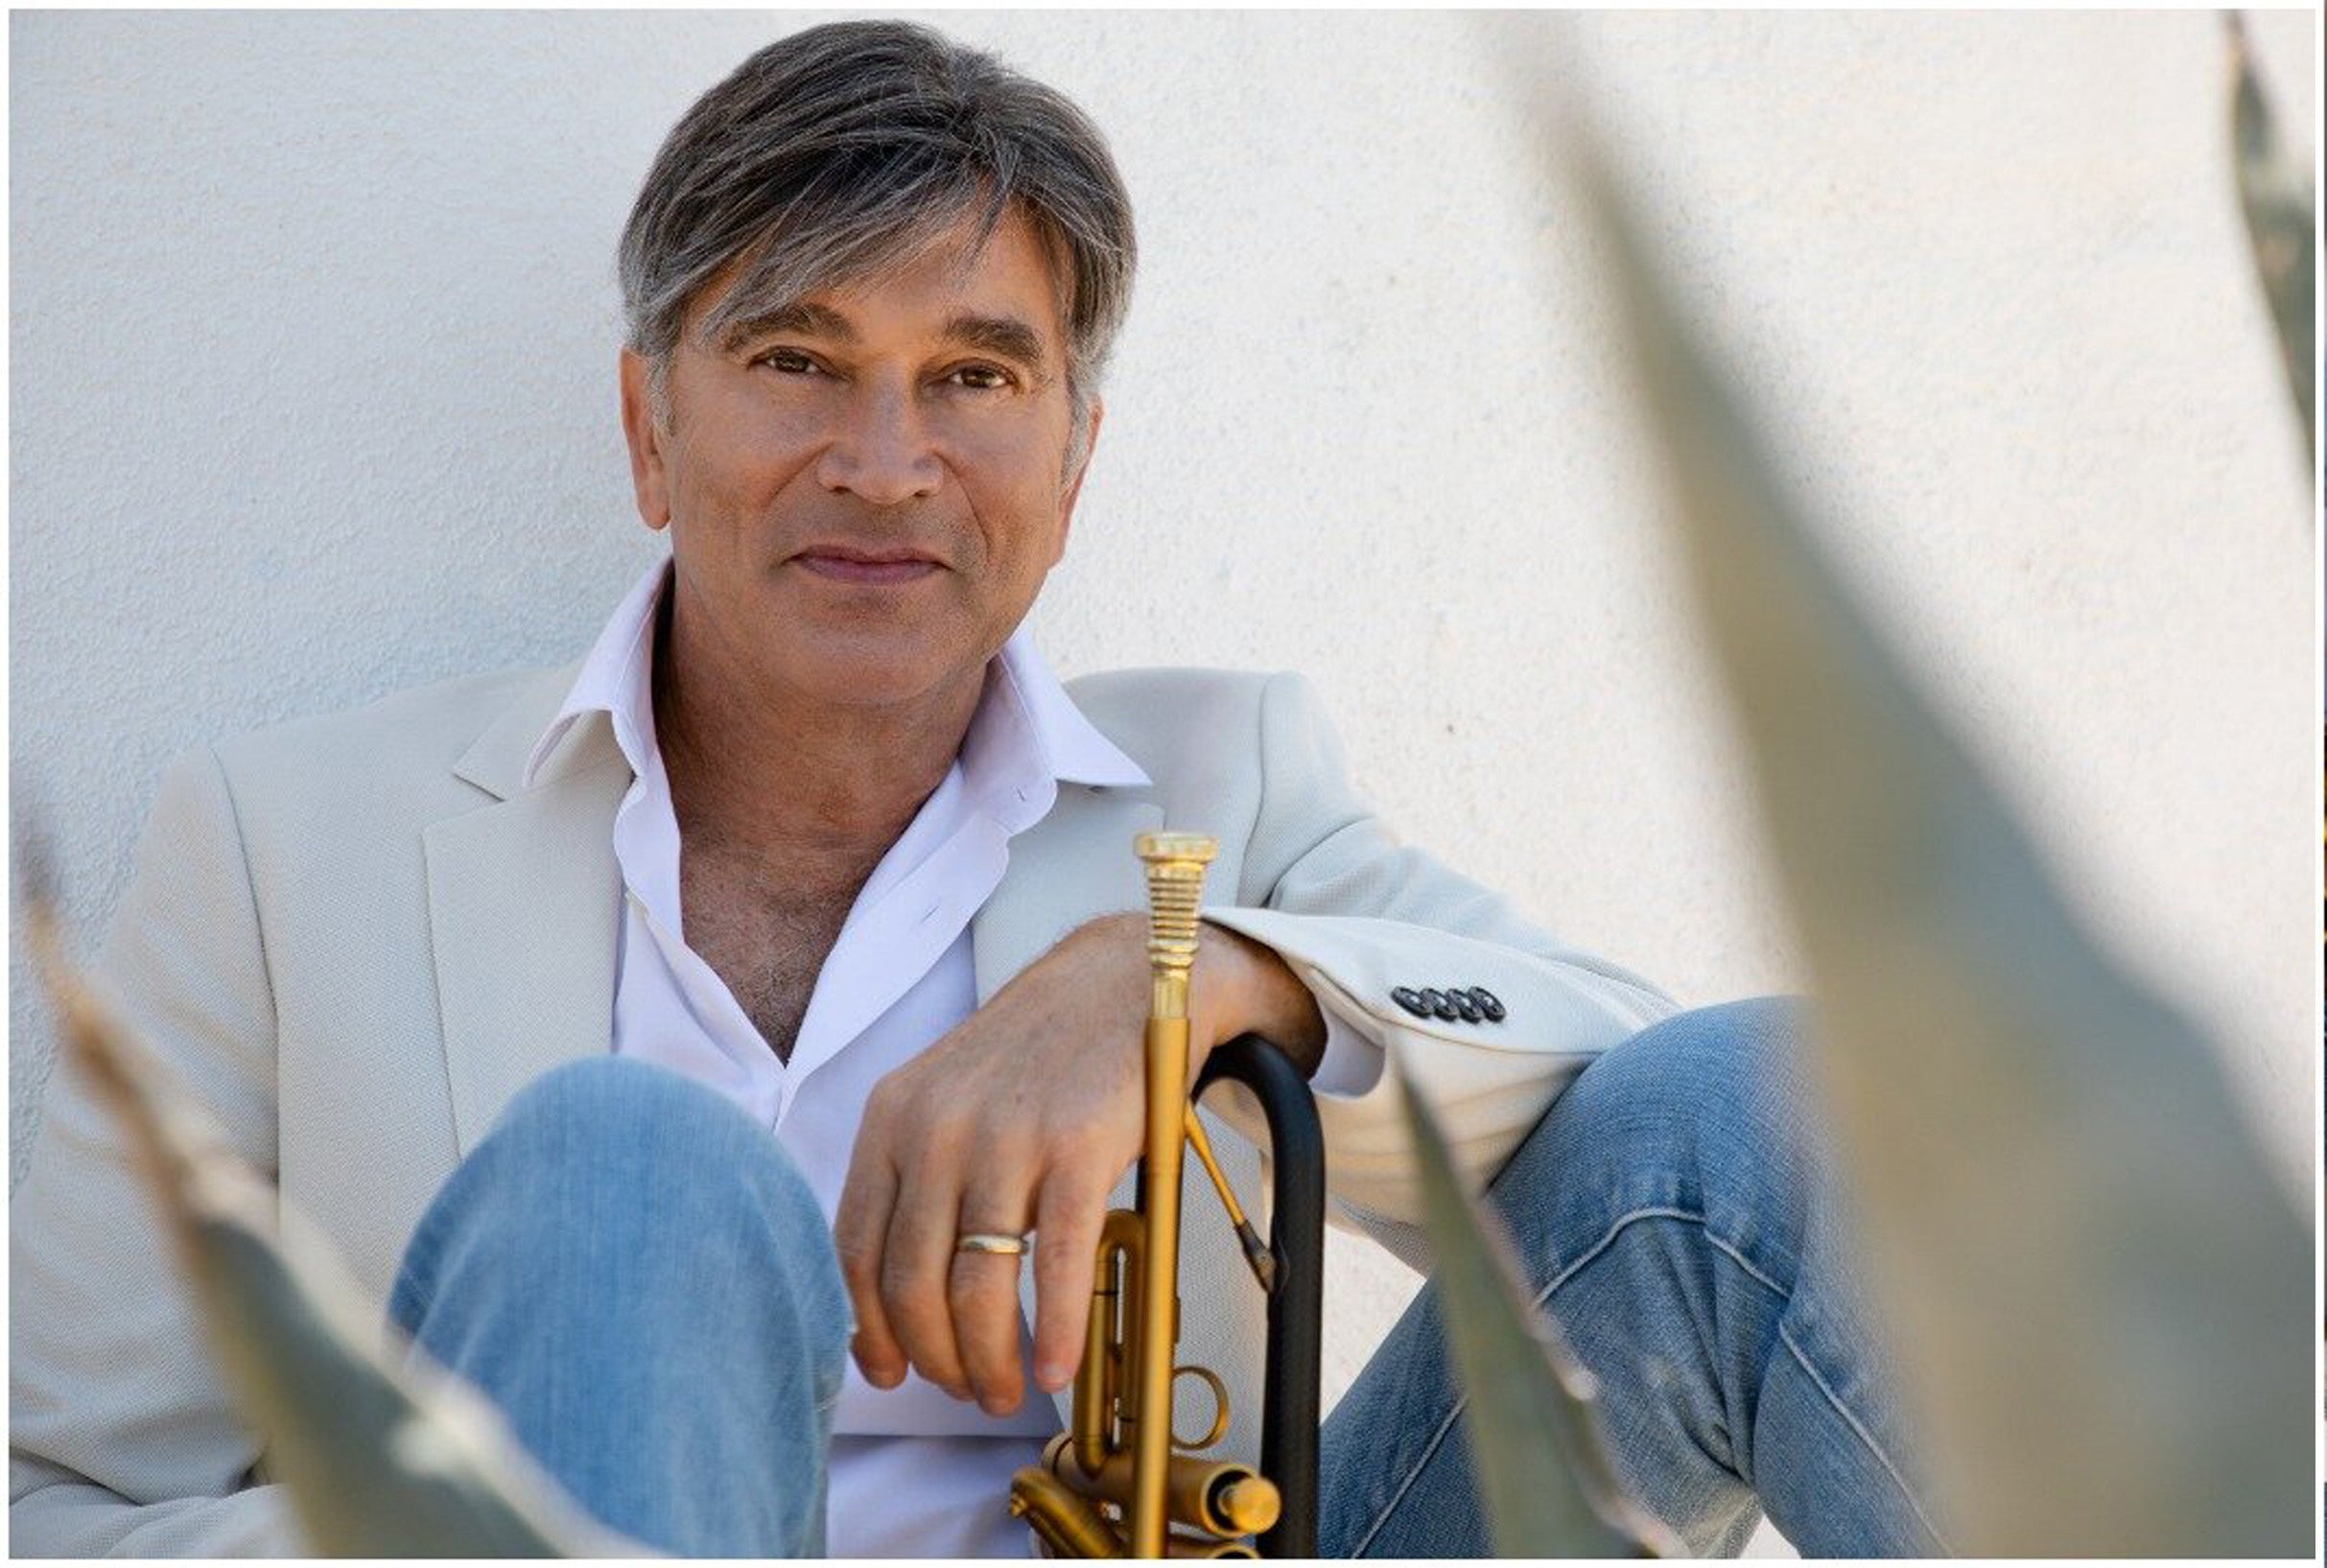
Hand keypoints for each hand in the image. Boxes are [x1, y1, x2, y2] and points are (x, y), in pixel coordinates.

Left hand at [832, 911, 1322, 1416]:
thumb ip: (916, 1177)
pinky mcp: (1080, 1149)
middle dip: (934, 1358)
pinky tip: (1057, 1366)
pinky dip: (1052, 1331)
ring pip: (975, 1286)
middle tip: (965, 1389)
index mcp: (895, 1117)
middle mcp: (939, 1128)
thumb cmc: (1038, 1051)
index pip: (856, 1248)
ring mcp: (1009, 1139)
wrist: (1121, 979)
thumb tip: (896, 1290)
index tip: (888, 1370)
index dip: (869, 1327)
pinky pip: (1056, 1265)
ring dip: (989, 1360)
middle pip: (911, 1281)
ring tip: (1007, 1389)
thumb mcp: (947, 1096)